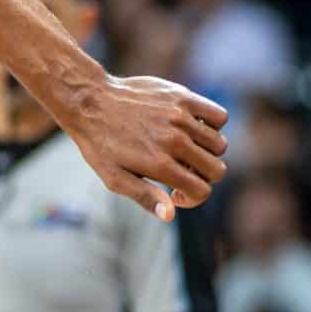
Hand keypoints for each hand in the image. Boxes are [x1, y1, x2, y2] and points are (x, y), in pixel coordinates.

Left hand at [62, 73, 229, 218]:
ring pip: (220, 145)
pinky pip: (219, 116)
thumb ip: (145, 197)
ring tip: (184, 150)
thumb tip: (171, 215)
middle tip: (182, 172)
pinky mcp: (183, 97)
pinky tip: (193, 129)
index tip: (176, 194)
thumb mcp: (115, 178)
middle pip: (217, 170)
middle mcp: (175, 141)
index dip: (194, 198)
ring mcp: (181, 117)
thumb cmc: (100, 144)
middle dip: (204, 178)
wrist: (90, 102)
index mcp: (160, 165)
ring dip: (207, 153)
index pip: (203, 191)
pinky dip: (213, 127)